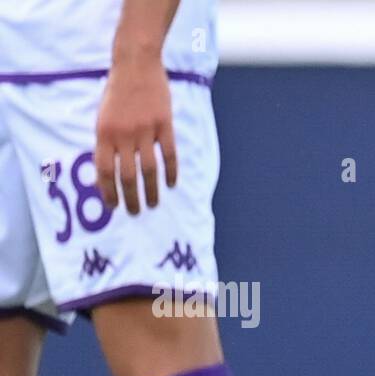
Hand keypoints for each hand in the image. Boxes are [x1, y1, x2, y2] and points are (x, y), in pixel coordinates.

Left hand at [94, 54, 177, 213]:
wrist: (136, 64)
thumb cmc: (117, 91)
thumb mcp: (103, 115)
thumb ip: (107, 141)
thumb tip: (109, 172)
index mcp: (104, 132)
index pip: (104, 170)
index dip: (107, 191)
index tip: (112, 207)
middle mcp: (123, 134)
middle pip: (127, 175)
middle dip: (130, 198)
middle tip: (134, 213)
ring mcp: (145, 130)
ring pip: (149, 169)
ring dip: (151, 191)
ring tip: (153, 204)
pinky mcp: (164, 125)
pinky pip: (169, 154)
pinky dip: (171, 172)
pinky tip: (171, 184)